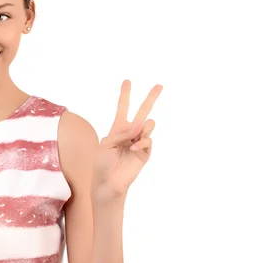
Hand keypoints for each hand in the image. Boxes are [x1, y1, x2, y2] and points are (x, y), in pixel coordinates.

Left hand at [93, 80, 162, 200]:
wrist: (109, 181)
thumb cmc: (102, 162)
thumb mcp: (107, 143)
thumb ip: (122, 132)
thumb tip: (140, 125)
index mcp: (117, 128)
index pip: (122, 108)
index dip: (125, 94)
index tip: (127, 81)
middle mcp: (130, 132)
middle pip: (142, 111)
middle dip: (151, 98)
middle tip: (159, 85)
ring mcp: (139, 141)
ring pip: (148, 124)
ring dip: (143, 127)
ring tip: (135, 136)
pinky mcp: (146, 152)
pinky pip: (148, 139)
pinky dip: (141, 142)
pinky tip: (134, 148)